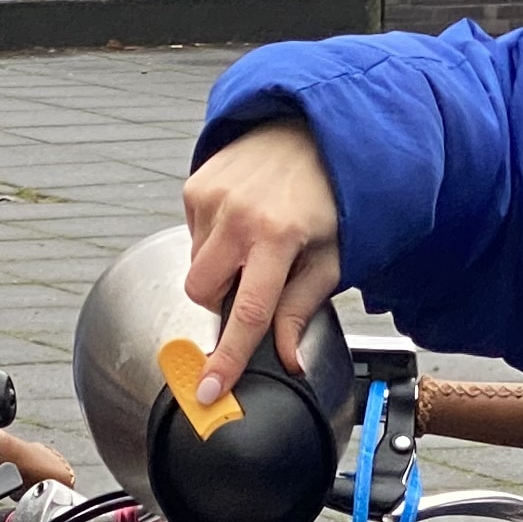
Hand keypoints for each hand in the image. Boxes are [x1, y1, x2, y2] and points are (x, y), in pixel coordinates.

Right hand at [182, 120, 343, 401]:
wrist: (311, 130)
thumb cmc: (330, 193)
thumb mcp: (331, 256)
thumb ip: (302, 308)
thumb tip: (288, 358)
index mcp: (277, 238)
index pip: (247, 314)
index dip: (227, 359)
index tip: (208, 391)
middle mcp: (238, 217)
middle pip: (202, 292)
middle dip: (222, 298)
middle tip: (255, 278)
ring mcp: (211, 198)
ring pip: (194, 266)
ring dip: (219, 267)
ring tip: (253, 241)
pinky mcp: (195, 185)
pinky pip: (191, 236)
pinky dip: (212, 239)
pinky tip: (241, 220)